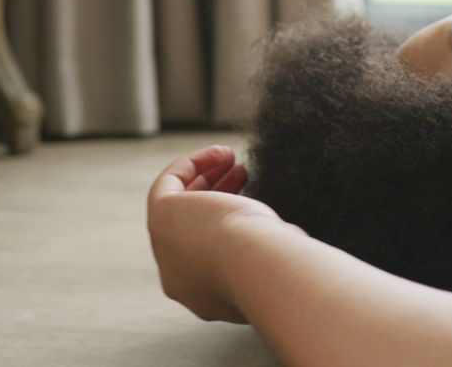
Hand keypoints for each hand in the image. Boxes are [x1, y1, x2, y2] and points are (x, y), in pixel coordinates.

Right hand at [147, 144, 289, 322]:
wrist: (258, 266)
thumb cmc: (277, 267)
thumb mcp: (277, 263)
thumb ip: (275, 253)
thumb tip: (290, 235)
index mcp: (207, 298)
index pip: (209, 255)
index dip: (227, 223)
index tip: (251, 200)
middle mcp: (180, 279)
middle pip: (190, 229)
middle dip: (214, 197)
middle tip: (239, 173)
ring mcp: (166, 249)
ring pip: (178, 207)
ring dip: (204, 177)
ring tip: (232, 158)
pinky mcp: (161, 216)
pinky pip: (169, 183)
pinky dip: (194, 164)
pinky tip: (221, 153)